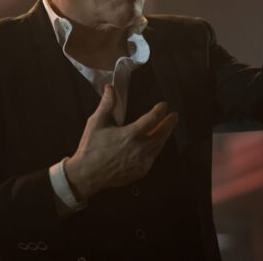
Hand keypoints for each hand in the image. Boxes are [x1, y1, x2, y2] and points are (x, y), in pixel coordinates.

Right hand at [64, 84, 178, 197]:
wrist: (87, 175)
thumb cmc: (91, 148)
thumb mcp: (96, 123)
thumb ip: (106, 104)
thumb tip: (110, 88)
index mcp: (129, 135)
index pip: (151, 119)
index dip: (159, 111)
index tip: (163, 105)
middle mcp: (139, 149)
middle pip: (161, 134)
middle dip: (169, 124)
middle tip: (174, 116)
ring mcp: (141, 162)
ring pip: (158, 146)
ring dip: (164, 136)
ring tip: (167, 128)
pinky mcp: (140, 171)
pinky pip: (152, 157)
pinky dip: (155, 148)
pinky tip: (154, 144)